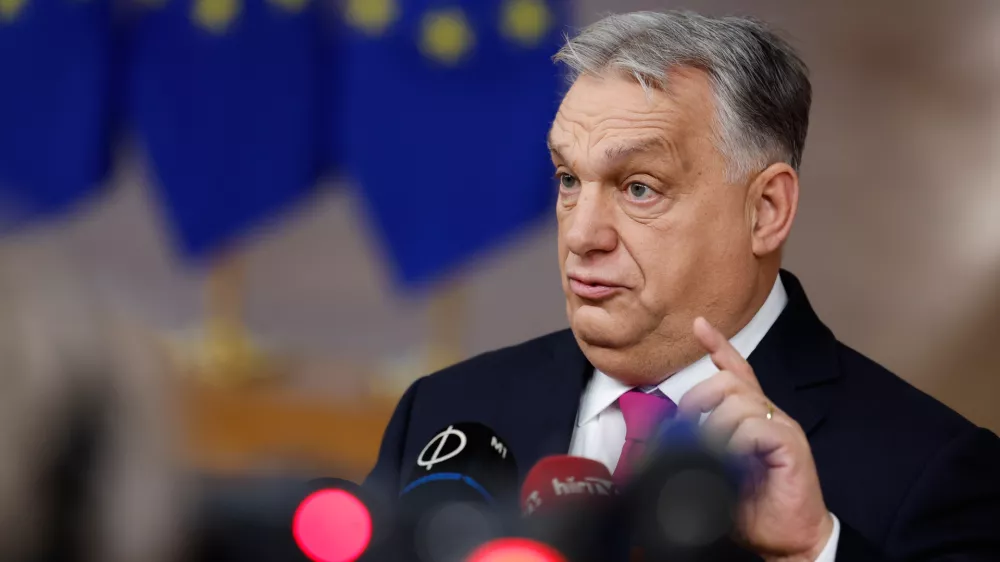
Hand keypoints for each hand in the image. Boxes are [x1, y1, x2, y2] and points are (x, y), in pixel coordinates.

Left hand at [678, 317, 833, 560]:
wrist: (789, 540)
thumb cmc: (755, 510)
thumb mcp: (715, 477)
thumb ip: (698, 456)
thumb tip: (667, 451)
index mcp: (751, 418)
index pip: (737, 371)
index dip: (719, 346)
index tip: (699, 325)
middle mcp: (768, 416)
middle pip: (729, 381)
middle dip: (699, 396)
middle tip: (686, 422)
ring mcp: (781, 428)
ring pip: (738, 402)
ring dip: (714, 428)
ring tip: (711, 456)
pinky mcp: (791, 446)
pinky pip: (756, 428)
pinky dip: (736, 443)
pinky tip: (732, 461)